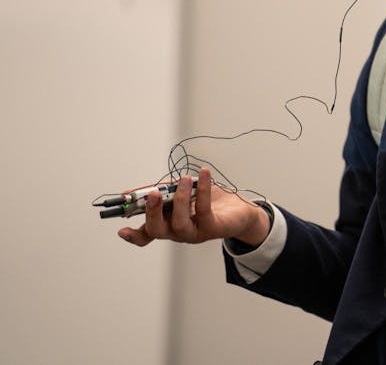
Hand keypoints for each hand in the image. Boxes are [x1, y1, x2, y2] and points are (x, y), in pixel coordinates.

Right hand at [117, 167, 270, 247]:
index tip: (121, 230)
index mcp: (166, 225)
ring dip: (180, 199)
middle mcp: (177, 232)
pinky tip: (203, 174)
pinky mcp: (212, 228)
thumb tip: (140, 190)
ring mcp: (194, 232)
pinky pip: (203, 209)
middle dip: (152, 212)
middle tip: (153, 194)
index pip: (145, 235)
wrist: (239, 210)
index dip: (132, 235)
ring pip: (179, 222)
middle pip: (157, 230)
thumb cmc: (208, 200)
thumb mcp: (182, 192)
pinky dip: (203, 189)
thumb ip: (164, 191)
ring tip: (183, 179)